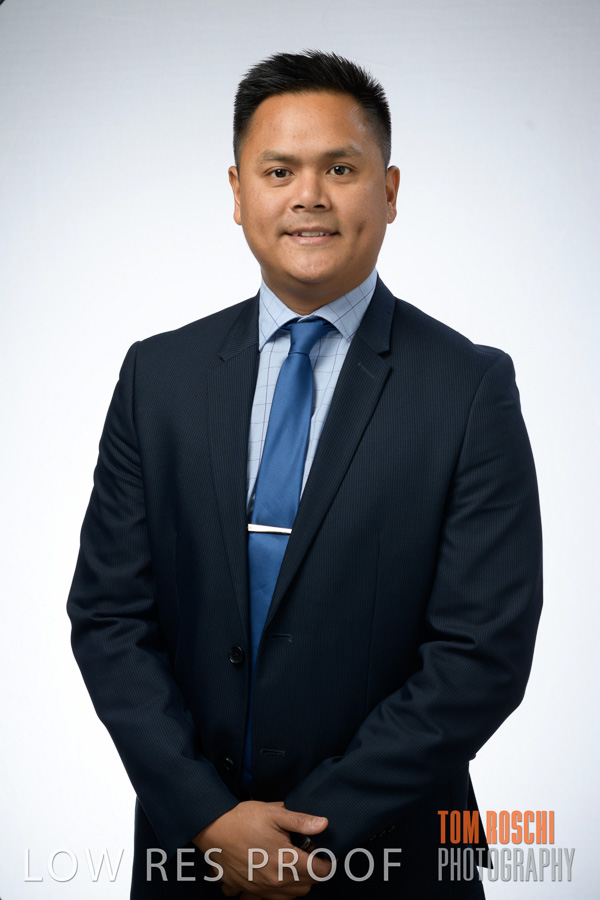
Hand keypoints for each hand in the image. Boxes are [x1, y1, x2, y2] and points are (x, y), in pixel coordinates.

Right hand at [192, 799, 331, 897]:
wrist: (212, 829)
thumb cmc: (242, 819)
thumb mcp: (274, 812)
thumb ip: (301, 820)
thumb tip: (324, 824)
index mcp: (285, 860)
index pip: (319, 871)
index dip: (327, 862)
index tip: (326, 854)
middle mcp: (275, 880)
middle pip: (307, 886)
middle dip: (313, 872)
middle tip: (308, 854)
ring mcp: (260, 888)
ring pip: (291, 896)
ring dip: (297, 883)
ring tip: (292, 863)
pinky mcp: (248, 890)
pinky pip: (271, 899)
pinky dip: (278, 890)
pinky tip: (274, 873)